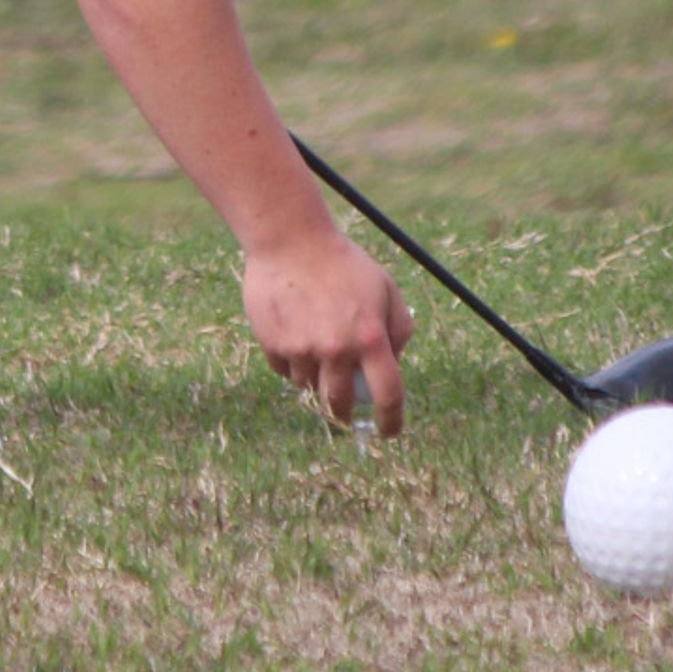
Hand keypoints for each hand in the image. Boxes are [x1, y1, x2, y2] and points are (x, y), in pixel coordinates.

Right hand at [242, 226, 412, 436]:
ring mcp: (302, 349)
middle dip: (345, 410)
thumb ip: (398, 328)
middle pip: (341, 403)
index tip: (389, 432)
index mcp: (370, 338)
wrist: (290, 240)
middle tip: (344, 408)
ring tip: (314, 343)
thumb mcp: (385, 287)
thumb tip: (392, 363)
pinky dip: (292, 361)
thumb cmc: (343, 263)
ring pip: (310, 386)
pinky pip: (285, 370)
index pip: (388, 394)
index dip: (391, 420)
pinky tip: (294, 331)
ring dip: (316, 377)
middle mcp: (337, 350)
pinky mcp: (274, 345)